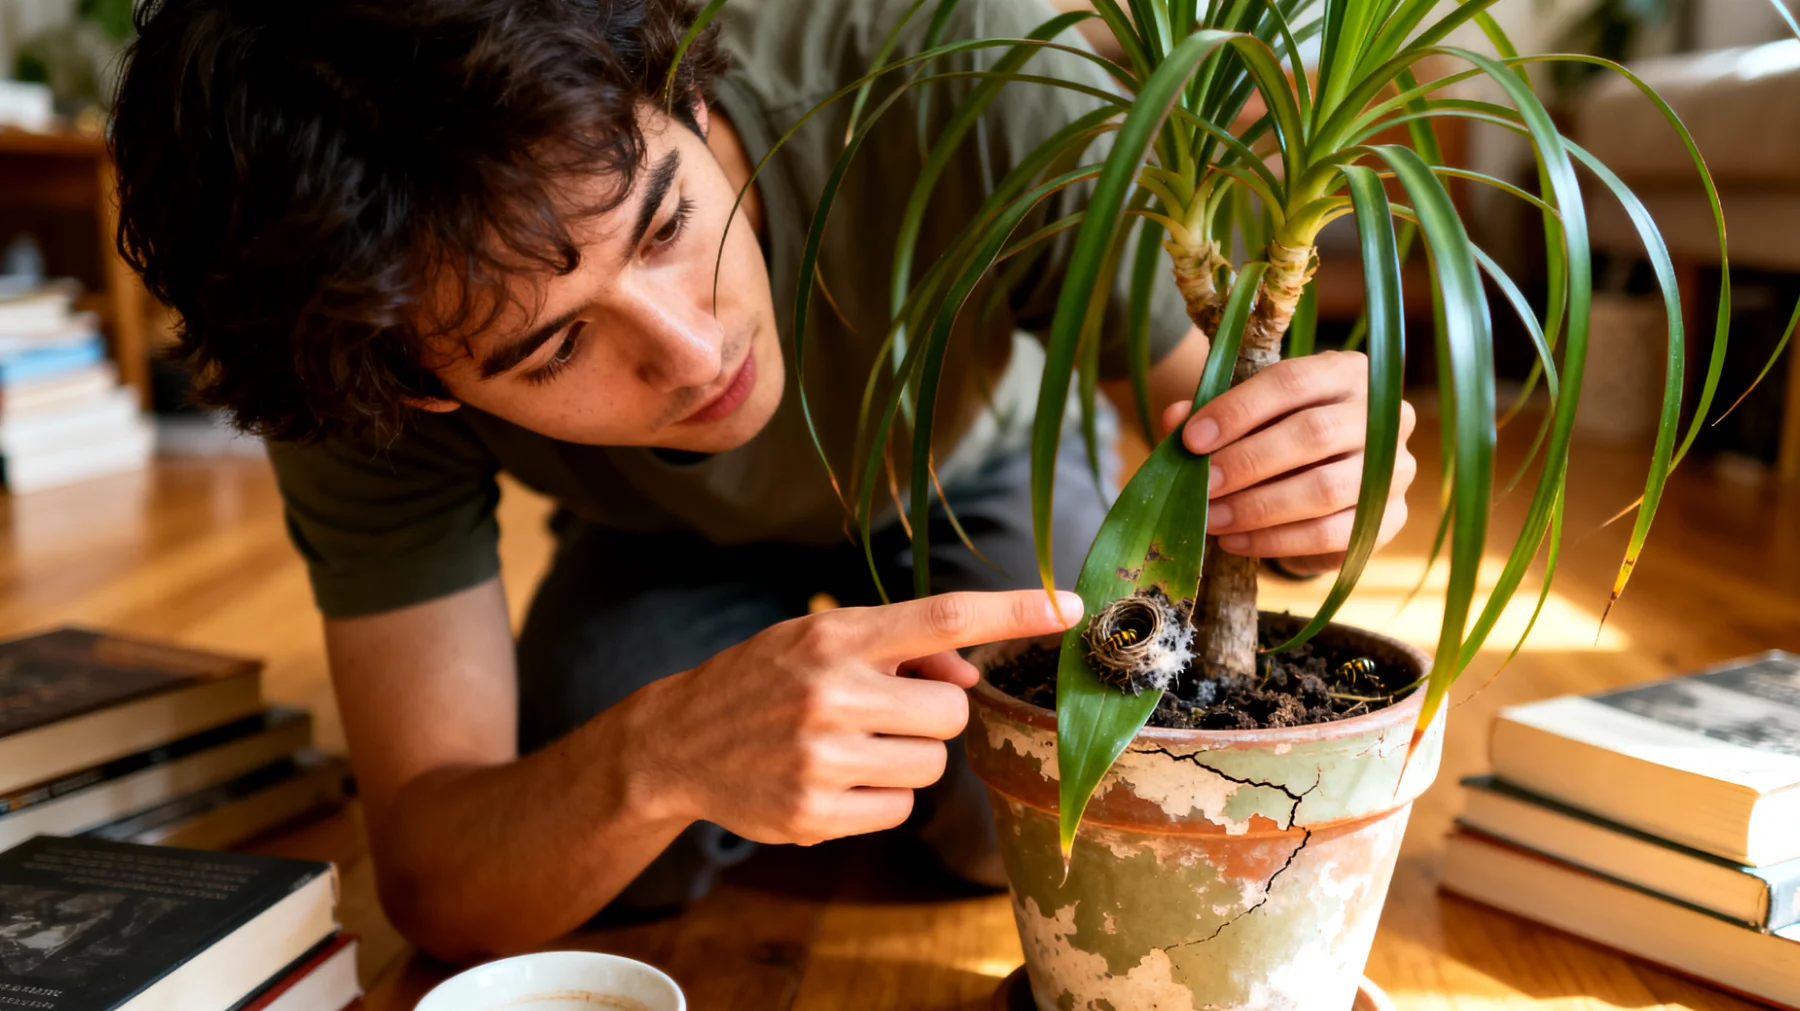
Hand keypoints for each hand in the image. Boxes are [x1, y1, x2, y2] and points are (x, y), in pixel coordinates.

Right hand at [617, 589, 1083, 845]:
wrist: (676, 739)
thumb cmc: (766, 679)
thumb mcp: (821, 641)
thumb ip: (898, 650)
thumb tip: (969, 681)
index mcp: (837, 637)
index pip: (943, 616)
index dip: (1013, 611)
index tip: (1070, 608)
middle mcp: (831, 692)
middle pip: (952, 713)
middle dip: (931, 715)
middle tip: (882, 711)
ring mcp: (822, 756)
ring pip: (932, 765)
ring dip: (907, 758)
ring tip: (852, 745)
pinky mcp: (814, 810)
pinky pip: (899, 809)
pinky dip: (881, 798)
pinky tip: (834, 780)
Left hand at [1159, 350, 1416, 575]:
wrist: (1329, 485)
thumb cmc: (1282, 435)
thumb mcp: (1249, 416)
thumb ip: (1212, 414)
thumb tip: (1174, 419)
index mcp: (1347, 372)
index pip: (1292, 381)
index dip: (1238, 410)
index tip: (1192, 438)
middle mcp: (1383, 414)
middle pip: (1313, 434)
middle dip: (1247, 462)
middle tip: (1201, 485)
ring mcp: (1395, 468)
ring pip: (1324, 488)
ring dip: (1258, 507)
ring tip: (1211, 518)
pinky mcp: (1392, 517)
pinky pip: (1333, 534)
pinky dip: (1277, 541)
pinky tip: (1236, 541)